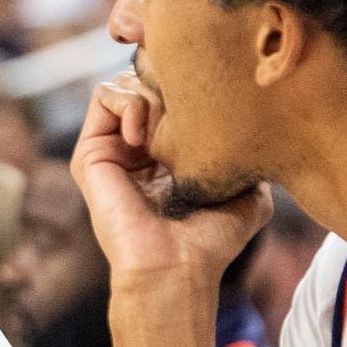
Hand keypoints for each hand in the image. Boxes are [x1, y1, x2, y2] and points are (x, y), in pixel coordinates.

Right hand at [71, 79, 269, 283]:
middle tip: (187, 115)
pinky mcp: (90, 152)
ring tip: (165, 131)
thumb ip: (245, 156)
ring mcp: (113, 149)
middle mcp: (138, 149)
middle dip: (170, 85)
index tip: (211, 105)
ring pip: (125, 83)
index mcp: (169, 156)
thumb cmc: (211, 239)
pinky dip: (129, 103)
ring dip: (150, 95)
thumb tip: (255, 127)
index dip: (191, 88)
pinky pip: (104, 95)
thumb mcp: (247, 192)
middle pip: (148, 82)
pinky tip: (143, 138)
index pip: (174, 96)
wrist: (176, 264)